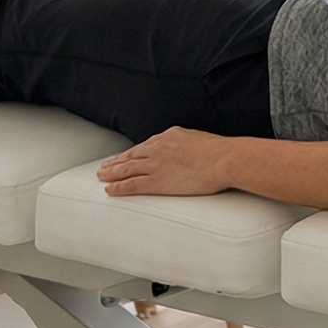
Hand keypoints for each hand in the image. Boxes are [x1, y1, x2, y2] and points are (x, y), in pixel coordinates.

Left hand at [98, 128, 238, 196]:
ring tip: (101, 177)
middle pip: (130, 156)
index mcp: (169, 136)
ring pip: (126, 169)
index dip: (131, 153)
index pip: (144, 146)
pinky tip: (110, 190)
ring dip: (111, 174)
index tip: (123, 157)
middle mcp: (158, 148)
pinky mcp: (157, 181)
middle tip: (104, 167)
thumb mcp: (200, 139)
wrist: (225, 159)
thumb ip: (187, 144)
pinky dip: (119, 187)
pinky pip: (132, 184)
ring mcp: (155, 165)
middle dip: (115, 162)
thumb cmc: (221, 151)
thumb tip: (186, 150)